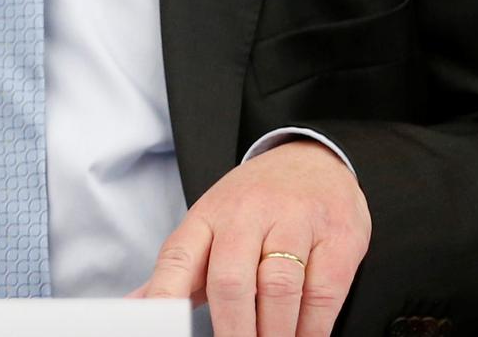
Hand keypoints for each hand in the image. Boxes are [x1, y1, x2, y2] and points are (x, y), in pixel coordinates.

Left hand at [133, 141, 368, 336]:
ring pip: (278, 288)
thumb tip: (138, 304)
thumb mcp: (210, 225)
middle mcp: (248, 214)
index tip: (161, 326)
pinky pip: (322, 292)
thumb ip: (178, 270)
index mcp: (208, 215)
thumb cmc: (256, 202)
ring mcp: (296, 222)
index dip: (165, 295)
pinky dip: (312, 327)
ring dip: (274, 332)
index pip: (177, 257)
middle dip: (233, 329)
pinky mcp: (339, 237)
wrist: (314, 158)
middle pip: (231, 280)